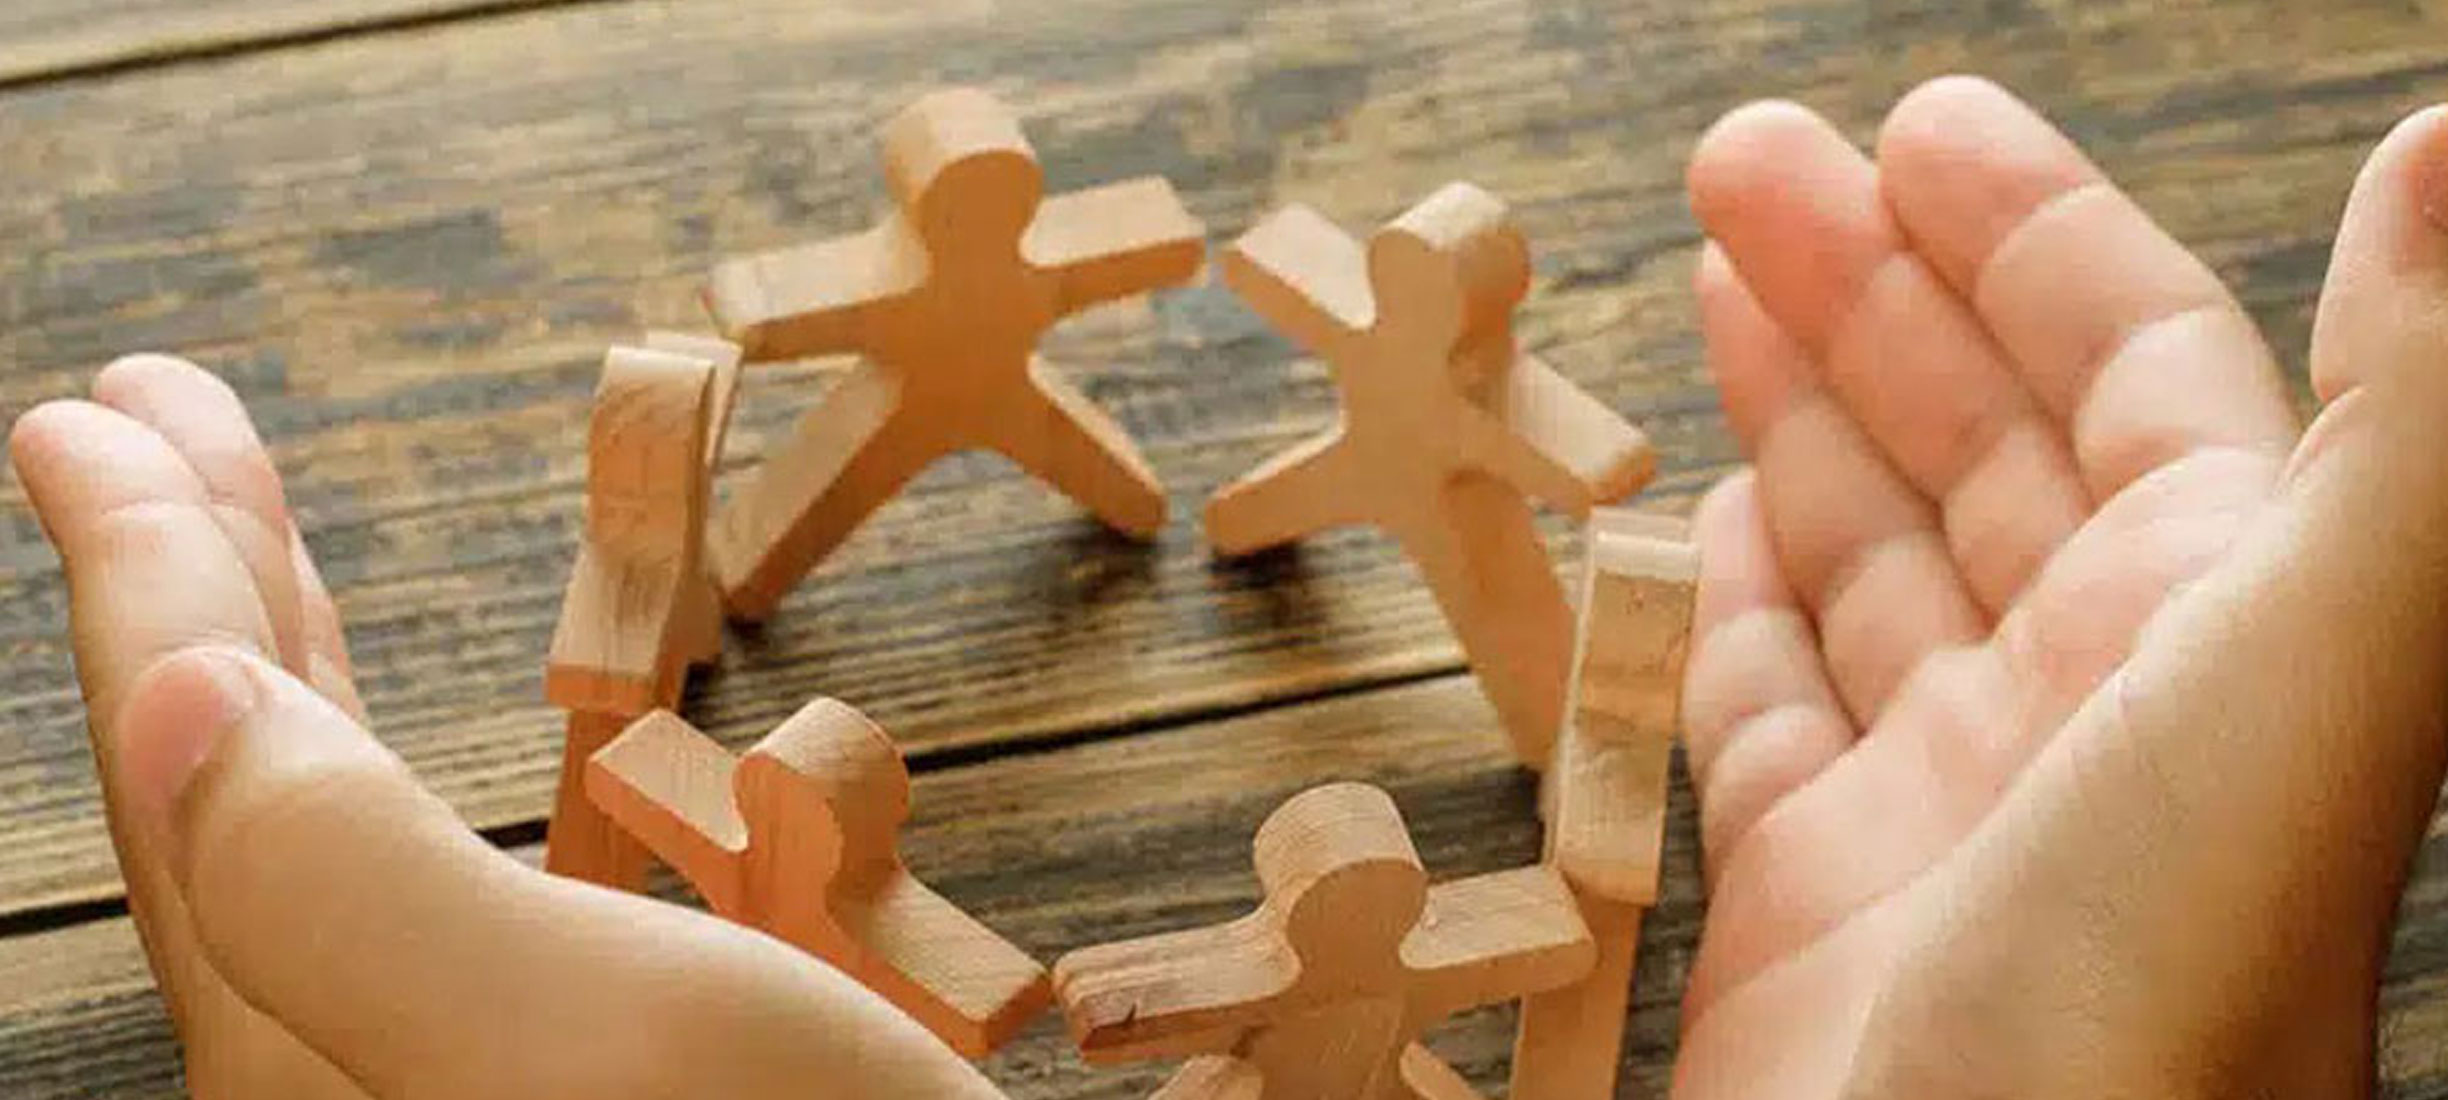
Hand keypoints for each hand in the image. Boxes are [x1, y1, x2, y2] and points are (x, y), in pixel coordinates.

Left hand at [10, 356, 1002, 1098]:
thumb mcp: (593, 1048)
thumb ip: (363, 895)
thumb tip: (177, 707)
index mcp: (326, 1064)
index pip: (195, 779)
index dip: (150, 580)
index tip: (94, 413)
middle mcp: (353, 1082)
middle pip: (226, 798)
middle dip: (197, 585)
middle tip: (147, 411)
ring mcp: (443, 1093)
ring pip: (315, 836)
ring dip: (281, 655)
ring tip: (252, 524)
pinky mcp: (545, 1093)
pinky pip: (410, 891)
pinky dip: (384, 772)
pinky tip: (397, 747)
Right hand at [1674, 78, 2447, 1095]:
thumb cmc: (2141, 1005)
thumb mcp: (2299, 679)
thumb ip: (2408, 423)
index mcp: (2219, 629)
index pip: (2140, 371)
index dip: (2037, 237)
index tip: (1924, 125)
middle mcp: (2093, 707)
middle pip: (1981, 442)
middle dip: (1870, 288)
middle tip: (1748, 160)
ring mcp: (1944, 806)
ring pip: (1868, 558)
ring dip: (1794, 413)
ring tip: (1708, 281)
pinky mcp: (1806, 905)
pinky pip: (1764, 713)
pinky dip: (1731, 606)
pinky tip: (1702, 523)